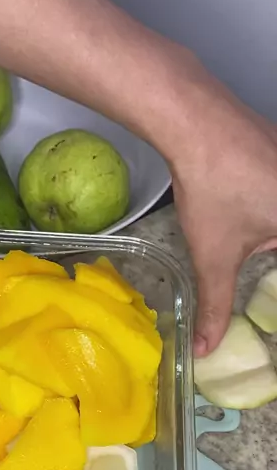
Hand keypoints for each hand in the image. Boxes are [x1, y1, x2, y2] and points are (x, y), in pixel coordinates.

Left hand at [172, 108, 276, 355]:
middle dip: (268, 256)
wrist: (200, 121)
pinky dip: (270, 208)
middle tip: (254, 254)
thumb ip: (216, 306)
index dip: (271, 278)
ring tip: (253, 238)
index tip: (262, 276)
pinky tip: (257, 211)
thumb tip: (206, 349)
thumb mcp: (214, 258)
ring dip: (267, 230)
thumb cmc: (214, 190)